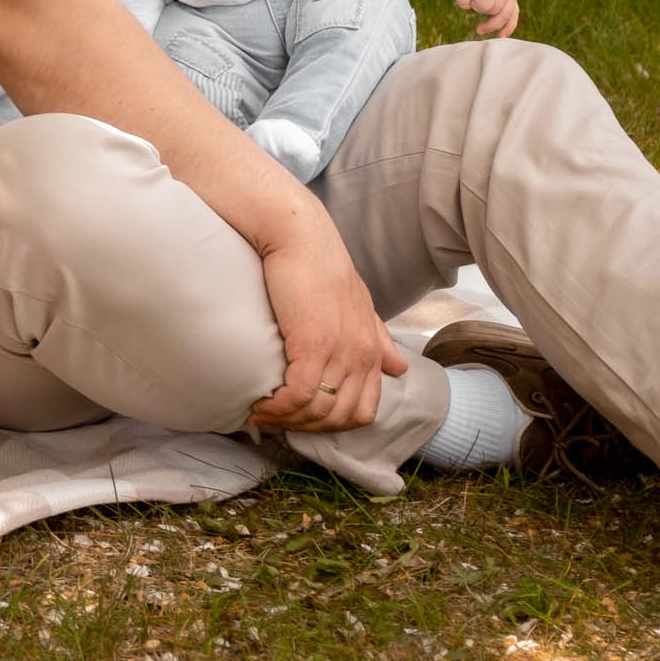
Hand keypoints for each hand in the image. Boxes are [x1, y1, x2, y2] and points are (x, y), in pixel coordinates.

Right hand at [244, 192, 409, 434]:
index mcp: (372, 348)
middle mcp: (362, 354)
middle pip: (340, 418)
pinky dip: (278, 407)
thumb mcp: (359, 303)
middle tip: (277, 419)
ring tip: (262, 413)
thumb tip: (400, 367)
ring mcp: (340, 350)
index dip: (330, 424)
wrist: (299, 234)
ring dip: (287, 420)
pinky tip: (259, 404)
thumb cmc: (321, 264)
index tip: (301, 418)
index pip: (363, 411)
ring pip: (318, 411)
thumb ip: (378, 337)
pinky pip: (298, 395)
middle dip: (306, 427)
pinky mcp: (313, 343)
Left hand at [453, 0, 519, 36]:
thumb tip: (469, 7)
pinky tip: (501, 35)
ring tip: (479, 30)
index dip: (475, 5)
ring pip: (506, 16)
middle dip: (482, 9)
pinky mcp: (513, 0)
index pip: (485, 4)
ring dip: (493, 25)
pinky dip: (508, 27)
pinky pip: (514, 16)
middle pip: (495, 10)